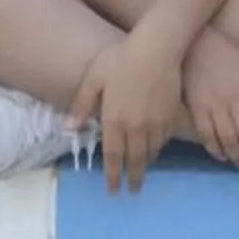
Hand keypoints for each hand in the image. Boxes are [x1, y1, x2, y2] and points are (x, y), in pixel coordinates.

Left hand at [69, 35, 184, 193]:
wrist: (158, 48)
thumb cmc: (121, 58)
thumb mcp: (94, 78)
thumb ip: (82, 104)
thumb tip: (68, 129)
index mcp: (114, 120)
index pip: (113, 156)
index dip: (113, 175)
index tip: (113, 190)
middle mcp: (136, 128)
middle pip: (135, 160)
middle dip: (133, 177)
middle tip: (133, 190)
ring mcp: (155, 123)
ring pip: (151, 151)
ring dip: (146, 164)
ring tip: (143, 171)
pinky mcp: (170, 115)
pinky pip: (164, 139)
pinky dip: (158, 148)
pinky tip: (156, 148)